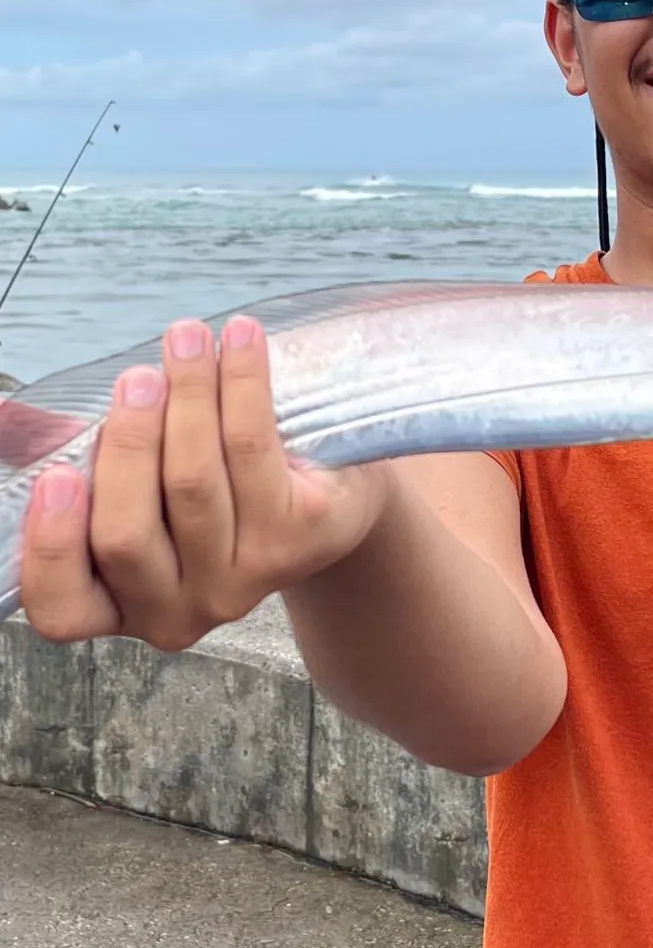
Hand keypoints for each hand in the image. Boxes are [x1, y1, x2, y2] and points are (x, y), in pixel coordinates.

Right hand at [21, 314, 393, 649]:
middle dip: (127, 444)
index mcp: (119, 605)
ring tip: (186, 338)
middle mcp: (180, 610)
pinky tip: (240, 337)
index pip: (62, 606)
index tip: (56, 475)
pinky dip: (243, 382)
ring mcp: (245, 580)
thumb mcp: (132, 475)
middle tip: (137, 378)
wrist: (326, 491)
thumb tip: (1, 411)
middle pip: (127, 533)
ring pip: (193, 484)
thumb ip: (63, 451)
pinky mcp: (301, 540)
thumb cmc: (207, 480)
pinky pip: (255, 450)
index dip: (50, 544)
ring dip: (187, 396)